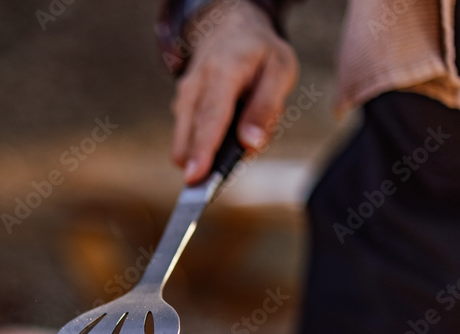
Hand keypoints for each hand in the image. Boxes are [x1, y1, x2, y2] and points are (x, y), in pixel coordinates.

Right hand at [171, 0, 298, 183]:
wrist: (229, 29)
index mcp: (222, 74)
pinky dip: (209, 143)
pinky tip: (230, 124)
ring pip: (187, 143)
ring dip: (214, 150)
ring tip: (244, 125)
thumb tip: (251, 144)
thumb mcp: (279, 71)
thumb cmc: (259, 53)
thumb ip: (266, 108)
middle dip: (214, 158)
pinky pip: (190, 138)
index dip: (203, 151)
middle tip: (250, 142)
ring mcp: (182, 99)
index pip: (211, 119)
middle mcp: (194, 88)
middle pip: (191, 139)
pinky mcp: (180, 109)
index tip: (195, 177)